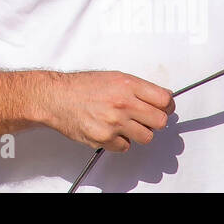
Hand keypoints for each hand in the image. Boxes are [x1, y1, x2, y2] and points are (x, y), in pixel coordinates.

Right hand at [39, 71, 174, 152]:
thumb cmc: (81, 86)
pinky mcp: (105, 138)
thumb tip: (160, 98)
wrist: (55, 97)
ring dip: (138, 133)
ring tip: (125, 124)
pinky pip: (125, 146)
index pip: (164, 99)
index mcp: (127, 84)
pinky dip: (120, 141)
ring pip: (147, 137)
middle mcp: (123, 103)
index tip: (164, 108)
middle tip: (145, 118)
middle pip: (161, 121)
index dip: (167, 105)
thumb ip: (137, 88)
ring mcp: (114, 122)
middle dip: (154, 120)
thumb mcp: (112, 77)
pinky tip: (109, 130)